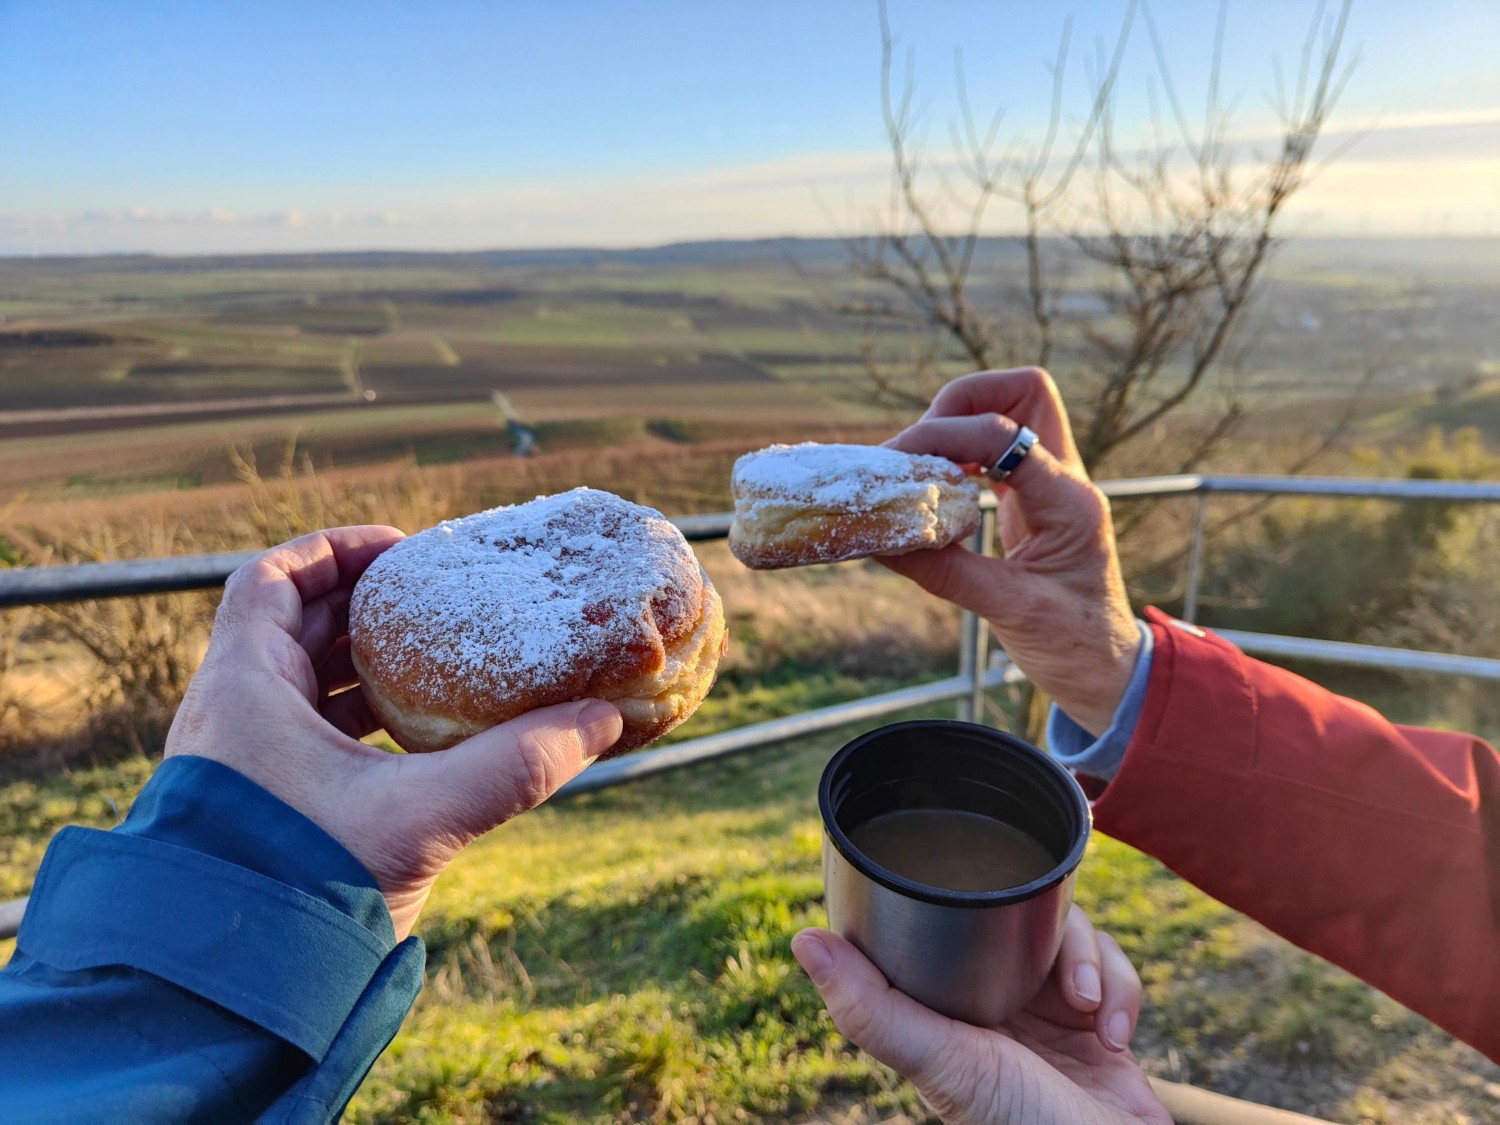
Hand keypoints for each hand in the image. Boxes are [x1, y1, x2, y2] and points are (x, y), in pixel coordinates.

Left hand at [164, 526, 622, 938]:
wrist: (232, 995)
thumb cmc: (303, 889)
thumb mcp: (421, 817)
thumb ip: (515, 765)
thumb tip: (603, 718)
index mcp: (244, 692)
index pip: (270, 580)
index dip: (335, 551)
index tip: (401, 550)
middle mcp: (233, 720)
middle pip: (294, 629)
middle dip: (366, 610)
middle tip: (435, 601)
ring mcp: (243, 768)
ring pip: (303, 687)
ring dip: (367, 668)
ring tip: (438, 665)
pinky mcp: (264, 812)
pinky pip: (310, 739)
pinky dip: (360, 724)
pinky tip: (419, 741)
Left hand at [792, 906, 1169, 1123]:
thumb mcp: (945, 1065)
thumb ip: (875, 1010)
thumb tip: (803, 940)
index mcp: (943, 1006)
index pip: (941, 923)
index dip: (965, 902)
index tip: (986, 899)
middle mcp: (992, 1002)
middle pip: (1018, 916)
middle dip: (1058, 937)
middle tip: (1069, 982)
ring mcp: (1045, 1009)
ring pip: (1069, 933)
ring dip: (1093, 962)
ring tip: (1090, 1010)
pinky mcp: (1096, 1019)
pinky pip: (1111, 969)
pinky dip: (1122, 992)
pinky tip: (1114, 1039)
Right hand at [884, 367, 1139, 734]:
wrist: (1107, 671)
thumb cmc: (1072, 646)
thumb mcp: (1005, 611)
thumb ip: (942, 572)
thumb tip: (879, 542)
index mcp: (1070, 503)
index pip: (1004, 435)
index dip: (942, 437)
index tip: (894, 462)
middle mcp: (1068, 481)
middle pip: (1025, 390)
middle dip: (962, 402)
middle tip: (917, 448)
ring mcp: (1055, 486)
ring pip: (1015, 409)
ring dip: (961, 422)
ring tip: (918, 463)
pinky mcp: (1037, 500)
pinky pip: (1000, 449)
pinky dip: (962, 453)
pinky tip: (933, 481)